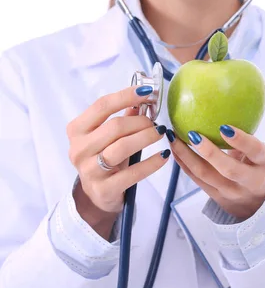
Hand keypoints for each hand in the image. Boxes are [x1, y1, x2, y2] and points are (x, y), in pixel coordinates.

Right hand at [67, 86, 169, 234]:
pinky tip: (164, 155)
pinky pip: (133, 173)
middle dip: (140, 121)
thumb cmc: (104, 157)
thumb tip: (144, 97)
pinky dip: (152, 162)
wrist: (96, 195)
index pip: (101, 106)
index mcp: (77, 130)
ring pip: (122, 147)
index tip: (147, 92)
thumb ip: (123, 116)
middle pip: (114, 127)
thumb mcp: (108, 136)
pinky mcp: (104, 189)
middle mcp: (78, 149)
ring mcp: (89, 171)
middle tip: (155, 122)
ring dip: (146, 137)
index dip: (125, 96)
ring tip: (160, 133)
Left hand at [169, 125, 264, 220]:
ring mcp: (232, 191)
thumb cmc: (258, 166)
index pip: (255, 151)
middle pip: (228, 168)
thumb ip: (246, 136)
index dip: (241, 140)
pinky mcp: (216, 196)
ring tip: (174, 138)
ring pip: (206, 175)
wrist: (260, 202)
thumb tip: (224, 103)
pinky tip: (174, 149)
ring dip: (187, 155)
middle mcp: (249, 181)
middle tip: (193, 133)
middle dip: (208, 152)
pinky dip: (183, 163)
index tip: (225, 127)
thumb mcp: (262, 152)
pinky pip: (196, 179)